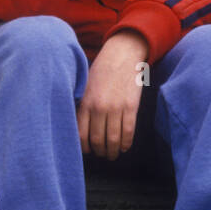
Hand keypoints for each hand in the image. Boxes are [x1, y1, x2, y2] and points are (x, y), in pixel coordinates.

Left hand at [77, 31, 149, 159]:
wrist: (122, 54)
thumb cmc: (102, 70)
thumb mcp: (85, 86)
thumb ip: (82, 105)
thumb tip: (79, 128)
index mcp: (86, 103)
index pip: (81, 134)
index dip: (84, 148)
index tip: (88, 151)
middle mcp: (99, 107)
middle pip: (97, 140)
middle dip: (100, 152)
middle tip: (102, 155)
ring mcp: (116, 107)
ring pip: (113, 139)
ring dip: (113, 151)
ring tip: (113, 155)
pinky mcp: (131, 106)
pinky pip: (128, 131)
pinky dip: (126, 143)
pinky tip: (125, 147)